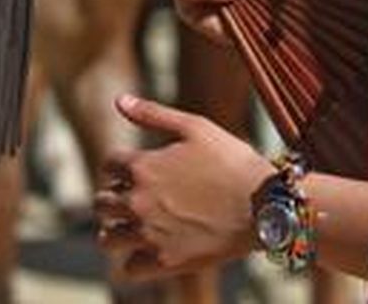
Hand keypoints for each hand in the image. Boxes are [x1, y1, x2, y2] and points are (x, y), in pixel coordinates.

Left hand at [95, 95, 273, 280]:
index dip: (121, 165)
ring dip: (115, 229)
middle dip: (112, 197)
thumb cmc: (233, 161)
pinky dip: (133, 259)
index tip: (137, 169)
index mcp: (142, 167)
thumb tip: (119, 99)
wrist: (266, 205)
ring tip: (131, 226)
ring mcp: (150, 234)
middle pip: (101, 202)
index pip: (108, 165)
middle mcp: (139, 202)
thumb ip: (153, 113)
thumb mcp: (195, 126)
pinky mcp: (166, 261)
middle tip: (132, 198)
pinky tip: (148, 248)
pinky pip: (129, 268)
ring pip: (108, 238)